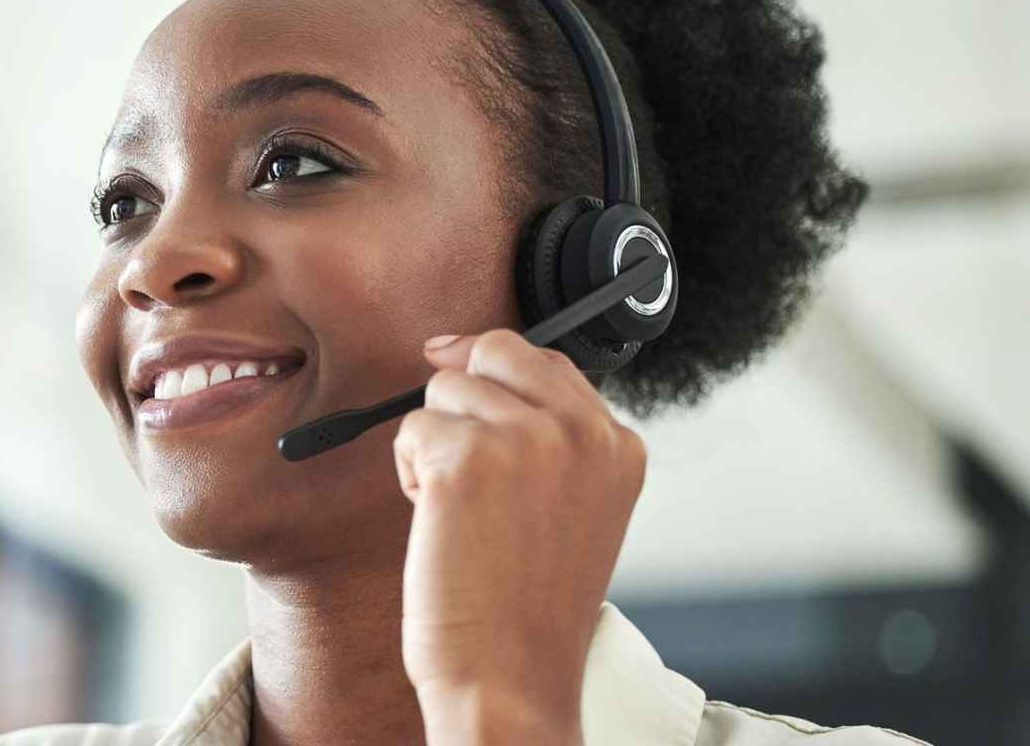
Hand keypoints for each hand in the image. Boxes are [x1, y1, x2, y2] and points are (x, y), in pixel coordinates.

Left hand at [395, 330, 645, 744]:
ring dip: (435, 448)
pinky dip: (409, 476)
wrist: (511, 677)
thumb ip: (549, 437)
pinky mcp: (466, 458)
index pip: (546, 361)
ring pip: (443, 392)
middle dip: (462, 400)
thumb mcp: (572, 507)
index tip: (469, 394)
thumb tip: (461, 352)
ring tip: (464, 517)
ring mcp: (528, 439)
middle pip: (494, 352)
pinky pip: (410, 430)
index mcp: (620, 445)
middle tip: (463, 473)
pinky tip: (441, 526)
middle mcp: (583, 432)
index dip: (495, 376)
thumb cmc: (528, 608)